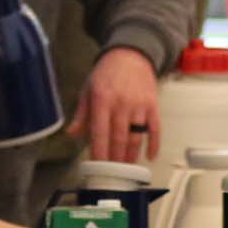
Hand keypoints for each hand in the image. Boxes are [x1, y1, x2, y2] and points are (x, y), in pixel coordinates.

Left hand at [66, 46, 159, 163]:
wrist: (131, 54)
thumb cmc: (107, 73)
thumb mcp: (88, 89)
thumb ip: (81, 113)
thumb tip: (72, 133)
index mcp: (102, 99)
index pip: (99, 131)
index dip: (99, 151)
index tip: (98, 166)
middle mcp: (121, 103)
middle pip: (119, 138)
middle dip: (115, 158)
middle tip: (113, 173)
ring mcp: (139, 105)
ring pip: (136, 137)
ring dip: (131, 155)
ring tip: (127, 168)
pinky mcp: (153, 105)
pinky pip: (155, 128)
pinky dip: (154, 144)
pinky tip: (150, 156)